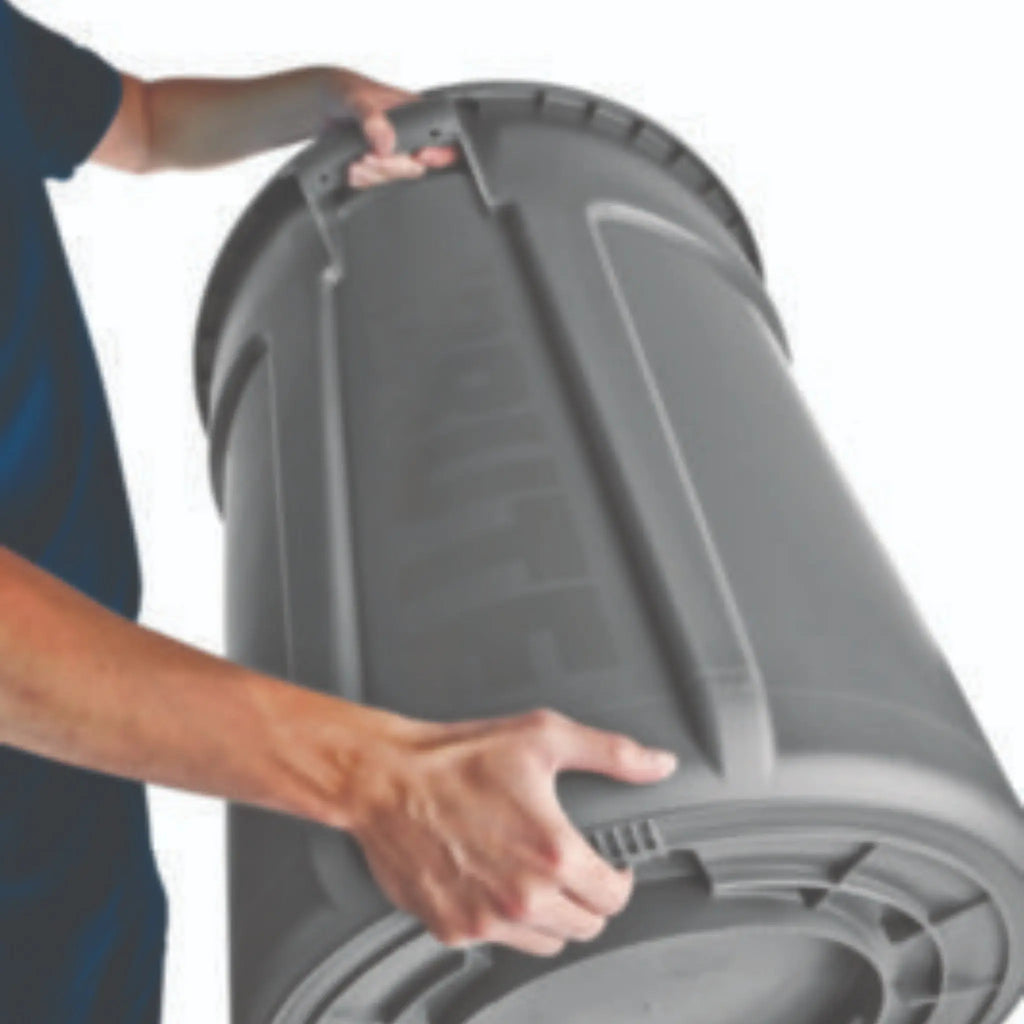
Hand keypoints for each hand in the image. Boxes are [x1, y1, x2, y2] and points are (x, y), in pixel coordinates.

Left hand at [334, 69, 459, 188]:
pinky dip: (362, 179)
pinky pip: (377, 184)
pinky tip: (352, 167)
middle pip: (416, 167)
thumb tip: (386, 143)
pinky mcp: (379, 167)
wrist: (321, 105)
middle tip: (369, 156)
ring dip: (372, 174)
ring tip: (355, 159)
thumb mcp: (356, 98)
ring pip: (395, 178)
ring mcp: (394, 153)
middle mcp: (409, 136)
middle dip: (391, 166)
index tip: (420, 154)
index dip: (440, 153)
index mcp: (416, 113)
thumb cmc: (343, 91)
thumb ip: (372, 118)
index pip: (444, 138)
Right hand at [347, 708, 677, 956]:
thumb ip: (611, 753)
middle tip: (575, 870)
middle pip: (586, 926)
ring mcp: (486, 920)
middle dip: (589, 898)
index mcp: (552, 853)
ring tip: (536, 878)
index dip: (621, 880)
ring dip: (552, 916)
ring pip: (547, 942)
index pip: (615, 898)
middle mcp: (523, 896)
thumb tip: (658, 764)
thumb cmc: (455, 758)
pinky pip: (498, 942)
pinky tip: (494, 883)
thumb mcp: (543, 738)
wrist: (384, 780)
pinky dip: (504, 920)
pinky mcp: (452, 929)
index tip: (613, 867)